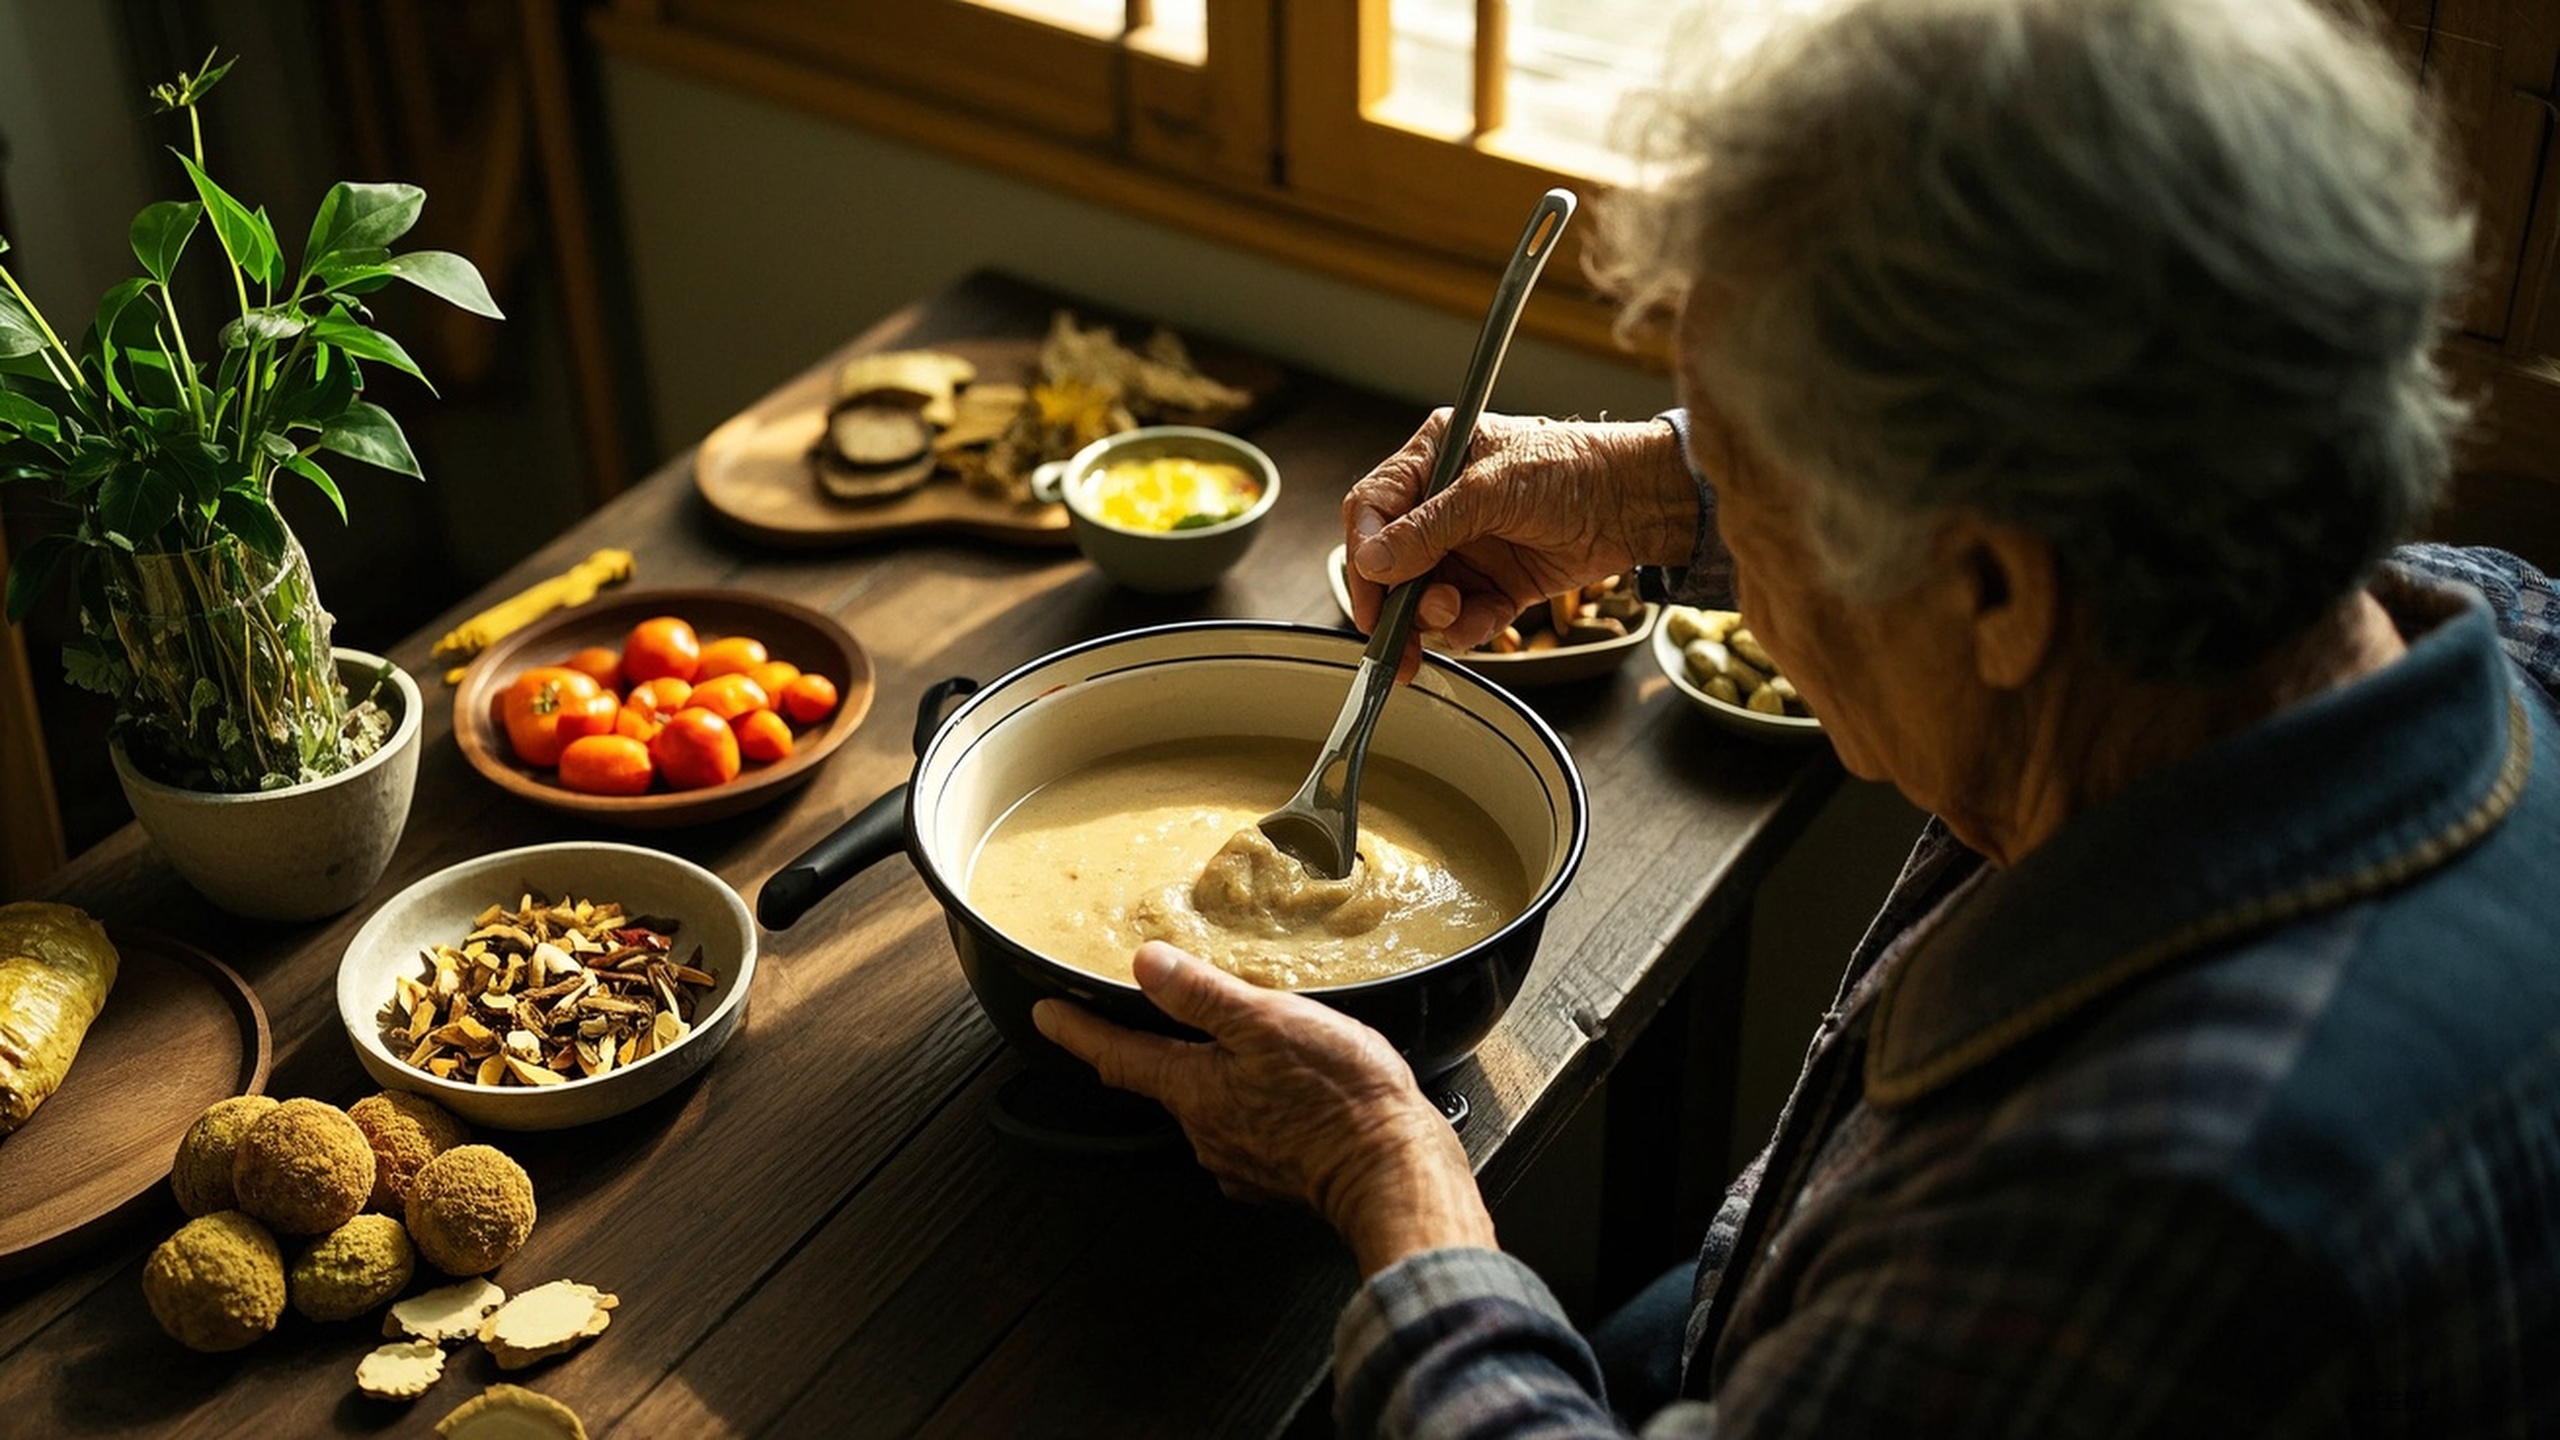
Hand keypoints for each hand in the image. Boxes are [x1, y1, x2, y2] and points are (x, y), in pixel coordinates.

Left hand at [1033, 942, 1494, 1275]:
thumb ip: (1203, 995)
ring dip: (1216, 1078)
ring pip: (1210, 1107)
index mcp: (1194, 1090)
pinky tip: (1286, 1089)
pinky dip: (1255, 1106)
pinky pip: (1250, 1131)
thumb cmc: (1338, 1097)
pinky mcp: (1276, 1175)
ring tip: (1245, 1046)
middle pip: (1163, 1083)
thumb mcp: (1268, 1024)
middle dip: (1158, 1051)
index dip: (1077, 1032)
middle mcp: (1205, 1132)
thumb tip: (1147, 964)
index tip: (1045, 1015)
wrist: (1393, 1172)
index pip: (1117, 1057)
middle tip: (1160, 1016)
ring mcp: (1239, 1160)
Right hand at [1343, 412, 1696, 668]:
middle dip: (1395, 601)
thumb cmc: (1573, 468)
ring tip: (1454, 612)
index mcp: (1433, 460)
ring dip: (1432, 616)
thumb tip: (1374, 561)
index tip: (1371, 590)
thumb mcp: (1493, 491)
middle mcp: (1443, 505)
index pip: (1372, 509)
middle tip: (1396, 636)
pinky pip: (1463, 617)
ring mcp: (1468, 547)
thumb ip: (1430, 528)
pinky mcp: (1496, 584)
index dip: (1363, 552)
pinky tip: (1486, 619)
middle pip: (1391, 563)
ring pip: (1423, 596)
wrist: (1636, 501)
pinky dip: (1469, 627)